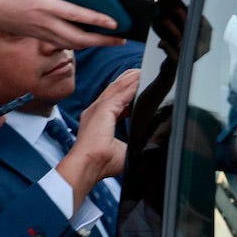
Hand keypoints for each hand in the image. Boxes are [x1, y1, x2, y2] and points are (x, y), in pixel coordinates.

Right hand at [0, 0, 126, 51]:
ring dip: (94, 44)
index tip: (115, 22)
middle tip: (121, 38)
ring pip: (73, 44)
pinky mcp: (42, 37)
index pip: (76, 16)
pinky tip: (92, 38)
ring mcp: (44, 33)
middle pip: (79, 39)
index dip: (97, 20)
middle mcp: (46, 24)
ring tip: (113, 39)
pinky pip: (65, 43)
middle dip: (102, 41)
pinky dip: (81, 43)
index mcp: (45, 7)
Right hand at [58, 69, 138, 187]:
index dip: (127, 94)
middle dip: (129, 80)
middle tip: (142, 73)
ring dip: (132, 78)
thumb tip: (148, 144)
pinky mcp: (104, 108)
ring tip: (143, 71)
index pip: (115, 102)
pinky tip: (141, 78)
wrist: (89, 166)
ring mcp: (98, 107)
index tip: (138, 90)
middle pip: (114, 89)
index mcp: (98, 120)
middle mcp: (96, 111)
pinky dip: (132, 84)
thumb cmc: (101, 164)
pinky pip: (122, 92)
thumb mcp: (122, 150)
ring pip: (118, 86)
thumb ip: (133, 142)